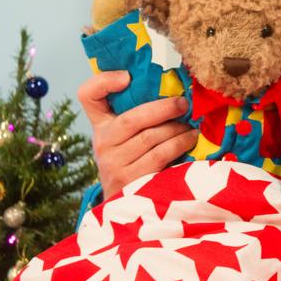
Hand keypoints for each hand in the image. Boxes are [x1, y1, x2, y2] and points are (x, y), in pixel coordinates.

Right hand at [77, 71, 197, 197]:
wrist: (124, 203)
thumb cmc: (132, 160)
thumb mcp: (127, 137)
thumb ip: (139, 115)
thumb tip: (174, 90)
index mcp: (101, 125)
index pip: (88, 96)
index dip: (104, 81)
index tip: (127, 76)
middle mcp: (103, 143)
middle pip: (132, 118)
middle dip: (163, 109)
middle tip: (184, 104)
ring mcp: (114, 164)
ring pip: (150, 138)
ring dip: (177, 129)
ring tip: (192, 126)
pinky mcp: (130, 181)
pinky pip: (160, 156)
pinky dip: (179, 145)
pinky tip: (190, 140)